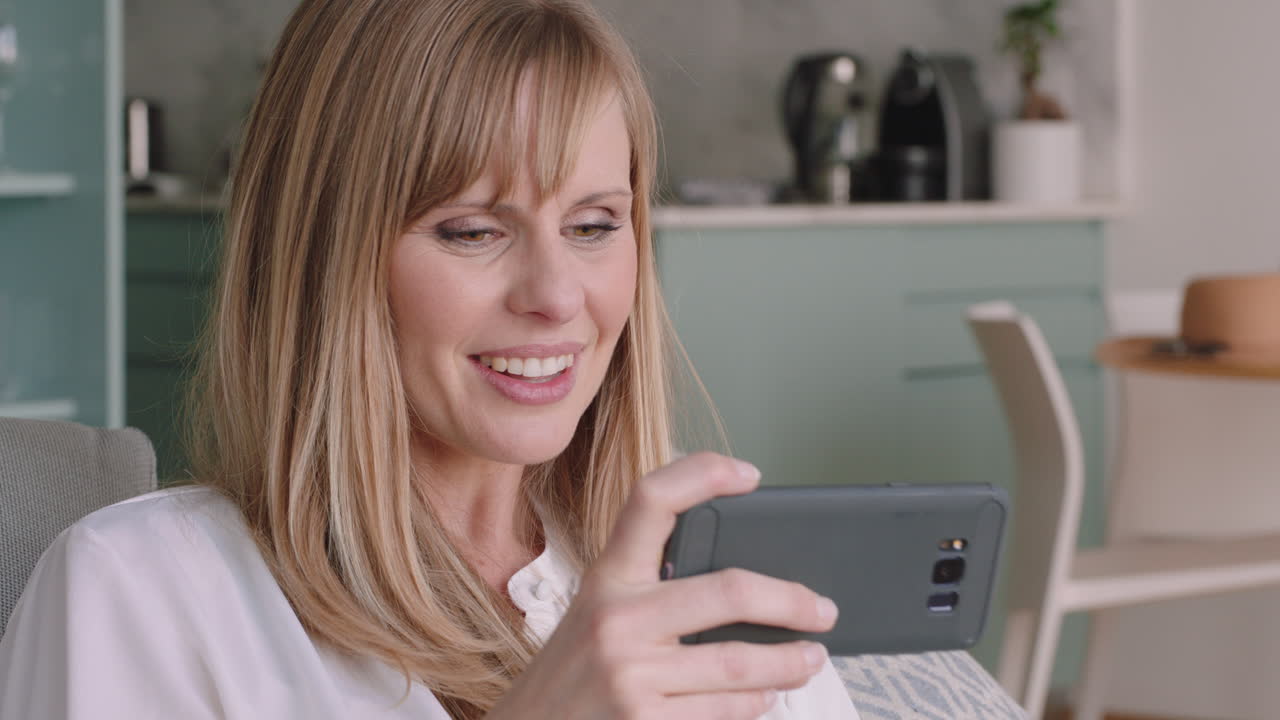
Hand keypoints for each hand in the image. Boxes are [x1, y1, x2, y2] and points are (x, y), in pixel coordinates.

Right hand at [488, 453, 838, 719]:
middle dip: (793, 601)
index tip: (749, 475)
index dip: (703, 473)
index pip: (650, 500)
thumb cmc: (575, 670)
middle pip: (731, 590)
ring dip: (790, 663)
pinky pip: (725, 711)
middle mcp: (617, 619)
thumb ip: (652, 589)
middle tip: (822, 610)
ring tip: (809, 659)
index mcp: (607, 578)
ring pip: (741, 664)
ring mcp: (631, 676)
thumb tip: (748, 585)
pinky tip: (764, 697)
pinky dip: (757, 705)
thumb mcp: (597, 613)